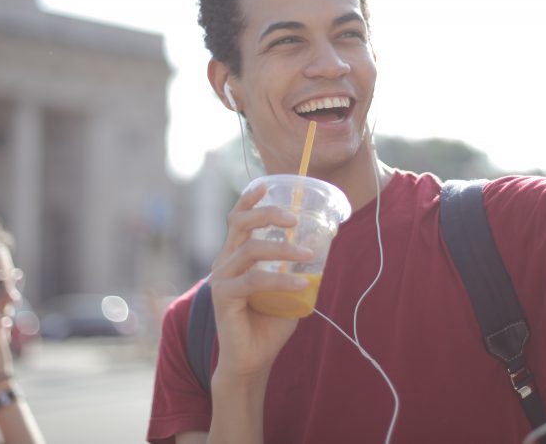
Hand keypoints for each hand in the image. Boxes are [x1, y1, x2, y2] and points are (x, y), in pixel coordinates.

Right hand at [206, 184, 313, 384]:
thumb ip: (297, 265)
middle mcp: (224, 262)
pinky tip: (300, 283)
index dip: (249, 199)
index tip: (266, 185)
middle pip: (240, 224)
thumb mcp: (288, 286)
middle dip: (267, 214)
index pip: (237, 219)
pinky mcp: (223, 297)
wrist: (252, 360)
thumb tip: (324, 242)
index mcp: (235, 256)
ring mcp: (221, 279)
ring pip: (250, 249)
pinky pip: (254, 280)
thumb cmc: (269, 323)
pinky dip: (280, 279)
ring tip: (307, 253)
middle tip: (294, 218)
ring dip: (282, 248)